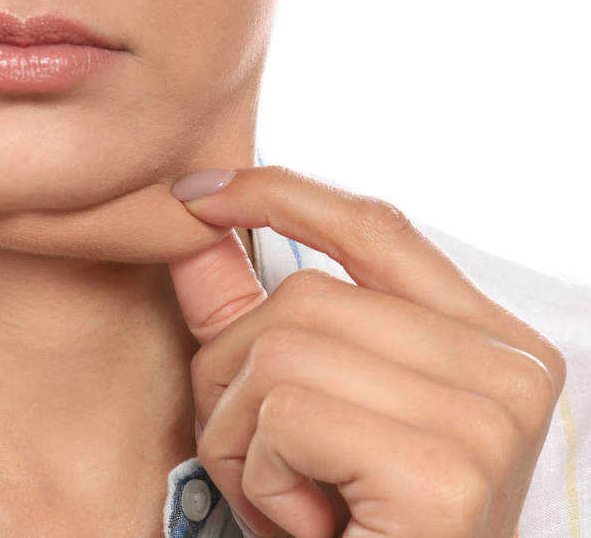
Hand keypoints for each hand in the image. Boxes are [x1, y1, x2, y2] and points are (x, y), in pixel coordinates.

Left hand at [168, 167, 565, 537]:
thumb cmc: (356, 526)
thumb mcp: (297, 409)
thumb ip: (248, 314)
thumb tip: (194, 226)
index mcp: (489, 341)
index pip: (375, 227)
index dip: (280, 195)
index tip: (199, 195)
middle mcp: (507, 367)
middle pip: (304, 296)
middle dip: (232, 375)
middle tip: (253, 456)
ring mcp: (487, 415)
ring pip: (282, 350)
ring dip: (240, 435)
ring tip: (283, 497)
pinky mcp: (444, 469)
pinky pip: (286, 414)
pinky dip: (261, 476)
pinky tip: (305, 524)